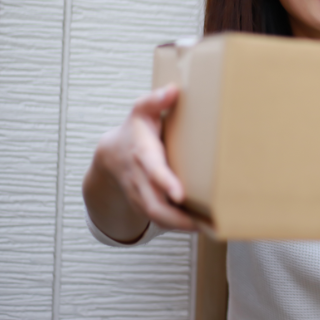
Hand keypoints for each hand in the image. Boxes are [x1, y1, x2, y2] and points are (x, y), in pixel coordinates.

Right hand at [83, 84, 197, 242]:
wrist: (110, 155)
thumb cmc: (134, 131)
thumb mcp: (141, 111)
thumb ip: (154, 100)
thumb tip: (172, 90)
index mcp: (142, 154)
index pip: (153, 171)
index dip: (165, 183)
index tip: (179, 194)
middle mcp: (140, 179)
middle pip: (154, 204)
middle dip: (177, 217)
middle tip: (203, 223)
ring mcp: (140, 195)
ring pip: (157, 217)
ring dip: (181, 226)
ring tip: (208, 228)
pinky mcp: (145, 205)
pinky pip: (160, 220)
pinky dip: (178, 226)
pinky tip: (201, 227)